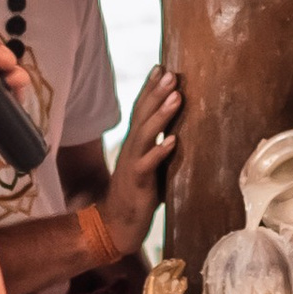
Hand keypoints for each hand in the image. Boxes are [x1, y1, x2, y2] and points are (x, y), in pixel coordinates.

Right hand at [94, 66, 181, 262]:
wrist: (116, 225)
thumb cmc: (137, 194)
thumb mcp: (150, 166)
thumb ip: (159, 148)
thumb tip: (176, 132)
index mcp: (135, 144)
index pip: (141, 110)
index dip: (150, 89)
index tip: (162, 68)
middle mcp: (132, 149)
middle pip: (142, 115)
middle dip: (156, 93)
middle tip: (171, 73)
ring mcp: (133, 164)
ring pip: (145, 134)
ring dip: (161, 115)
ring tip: (176, 97)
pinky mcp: (138, 182)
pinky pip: (148, 164)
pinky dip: (160, 151)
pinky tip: (173, 140)